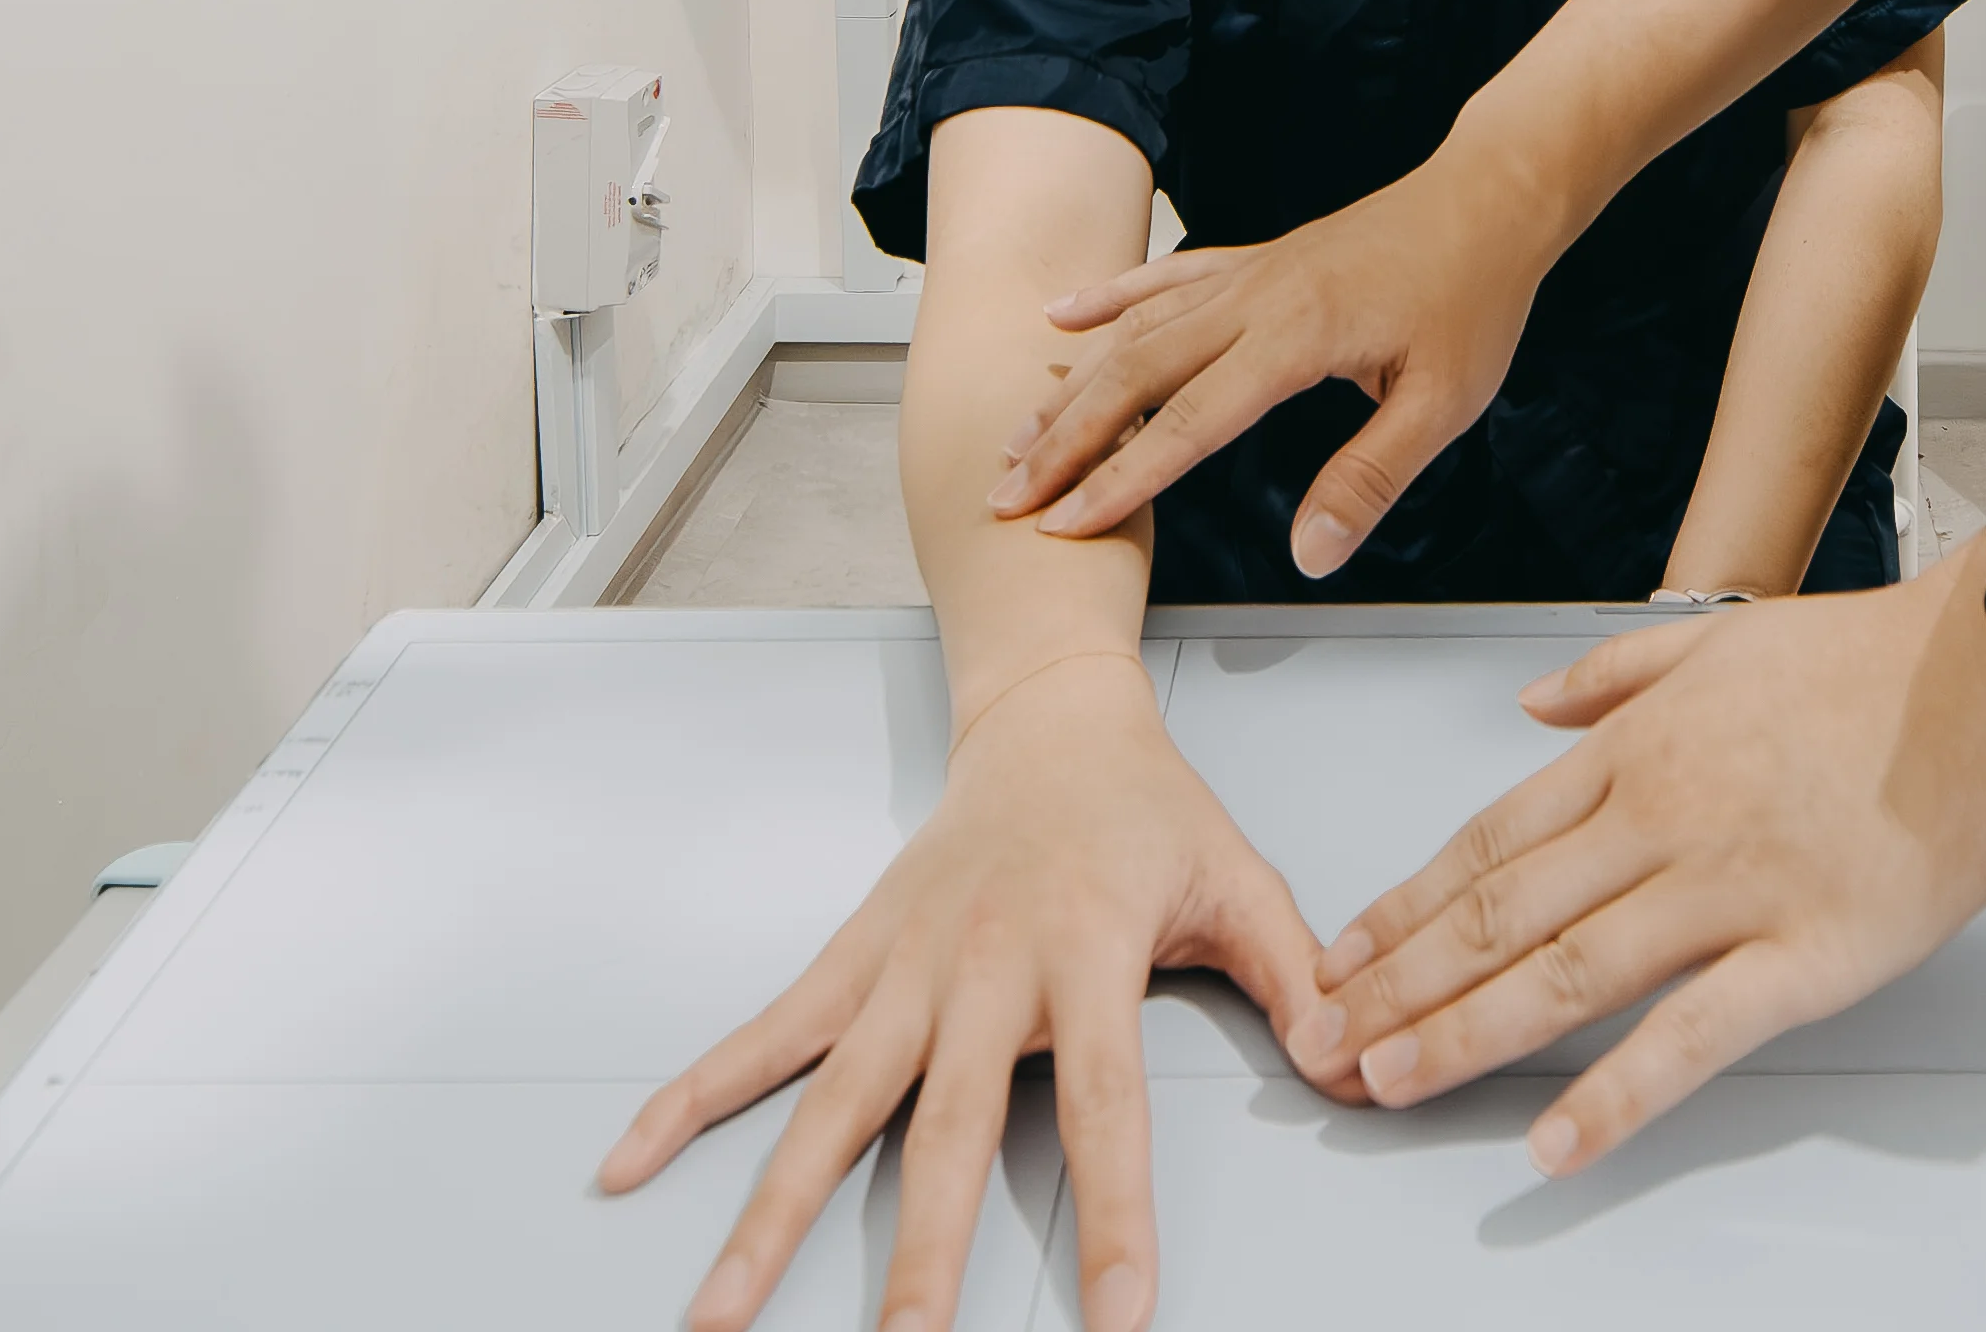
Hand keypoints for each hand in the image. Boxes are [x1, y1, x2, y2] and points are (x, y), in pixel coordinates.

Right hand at [594, 652, 1347, 1331]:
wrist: (1047, 715)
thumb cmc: (1147, 808)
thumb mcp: (1239, 878)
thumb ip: (1298, 978)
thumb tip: (1356, 1070)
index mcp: (1088, 951)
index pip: (1107, 1105)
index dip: (1114, 1214)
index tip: (1116, 1318)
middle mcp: (981, 967)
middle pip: (949, 1130)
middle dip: (924, 1251)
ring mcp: (902, 967)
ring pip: (831, 1106)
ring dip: (771, 1211)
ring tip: (720, 1311)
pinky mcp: (850, 959)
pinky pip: (762, 1037)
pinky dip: (691, 1100)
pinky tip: (630, 1164)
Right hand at [1001, 141, 1553, 574]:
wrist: (1490, 199)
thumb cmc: (1474, 295)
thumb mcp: (1443, 403)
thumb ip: (1371, 479)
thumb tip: (1312, 554)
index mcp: (1297, 337)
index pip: (1188, 422)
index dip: (1121, 480)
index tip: (1066, 523)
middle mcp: (1257, 298)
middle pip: (1136, 374)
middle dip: (1066, 440)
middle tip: (1007, 494)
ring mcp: (1251, 273)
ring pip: (1138, 328)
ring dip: (1074, 384)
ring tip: (1020, 435)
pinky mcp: (1257, 261)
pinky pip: (1167, 277)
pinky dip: (1111, 298)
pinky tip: (1066, 317)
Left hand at [1301, 557, 1985, 1171]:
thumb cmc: (1877, 660)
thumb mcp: (1721, 635)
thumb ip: (1614, 673)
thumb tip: (1533, 705)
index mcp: (1639, 752)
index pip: (1489, 840)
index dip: (1405, 905)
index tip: (1344, 952)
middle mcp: (1662, 819)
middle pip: (1502, 912)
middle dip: (1400, 982)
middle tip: (1323, 1041)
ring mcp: (1729, 888)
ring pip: (1567, 970)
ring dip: (1464, 1031)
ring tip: (1392, 1080)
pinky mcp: (1806, 952)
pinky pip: (1693, 1033)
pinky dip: (1616, 1091)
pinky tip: (1555, 1135)